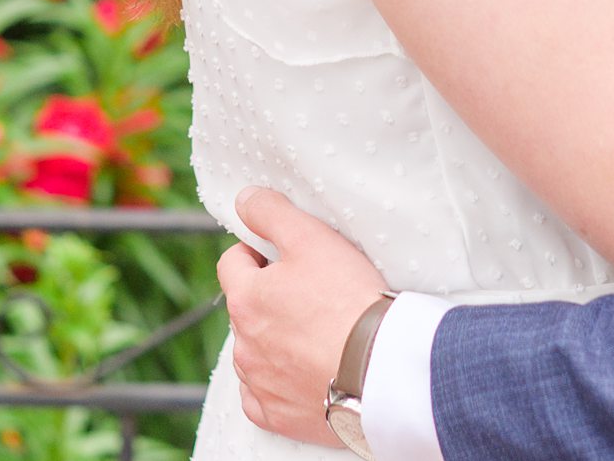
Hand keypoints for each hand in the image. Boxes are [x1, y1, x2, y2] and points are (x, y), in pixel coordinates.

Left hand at [219, 186, 387, 446]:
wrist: (380, 368)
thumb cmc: (348, 299)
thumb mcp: (310, 238)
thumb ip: (270, 213)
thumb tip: (243, 199)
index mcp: (246, 299)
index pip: (233, 263)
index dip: (256, 251)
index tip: (284, 255)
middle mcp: (243, 345)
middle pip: (246, 309)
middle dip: (268, 297)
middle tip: (310, 293)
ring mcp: (259, 384)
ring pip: (254, 353)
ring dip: (273, 340)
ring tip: (315, 333)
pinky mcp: (278, 416)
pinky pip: (262, 397)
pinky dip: (276, 383)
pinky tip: (302, 372)